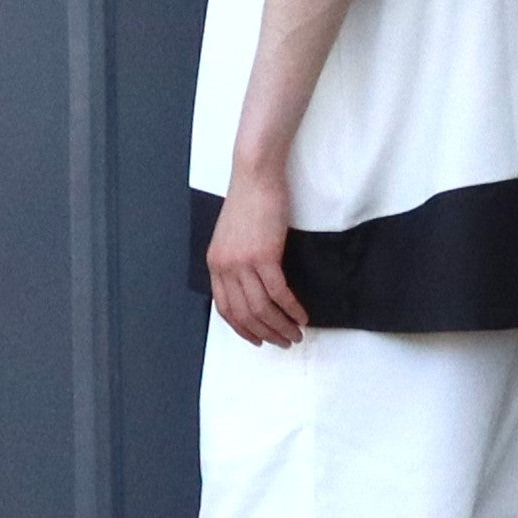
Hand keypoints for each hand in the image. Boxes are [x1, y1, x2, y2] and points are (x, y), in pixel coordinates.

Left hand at [206, 164, 308, 347]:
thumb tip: (251, 284)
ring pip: (262, 308)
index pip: (225, 308)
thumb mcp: (232, 235)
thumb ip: (236, 260)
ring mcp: (243, 263)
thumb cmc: (249, 200)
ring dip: (281, 326)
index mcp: (215, 264)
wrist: (255, 175)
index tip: (258, 339)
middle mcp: (225, 268)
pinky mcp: (264, 256)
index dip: (243, 329)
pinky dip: (292, 308)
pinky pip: (279, 293)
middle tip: (284, 342)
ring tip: (296, 334)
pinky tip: (302, 315)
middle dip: (266, 333)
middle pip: (244, 314)